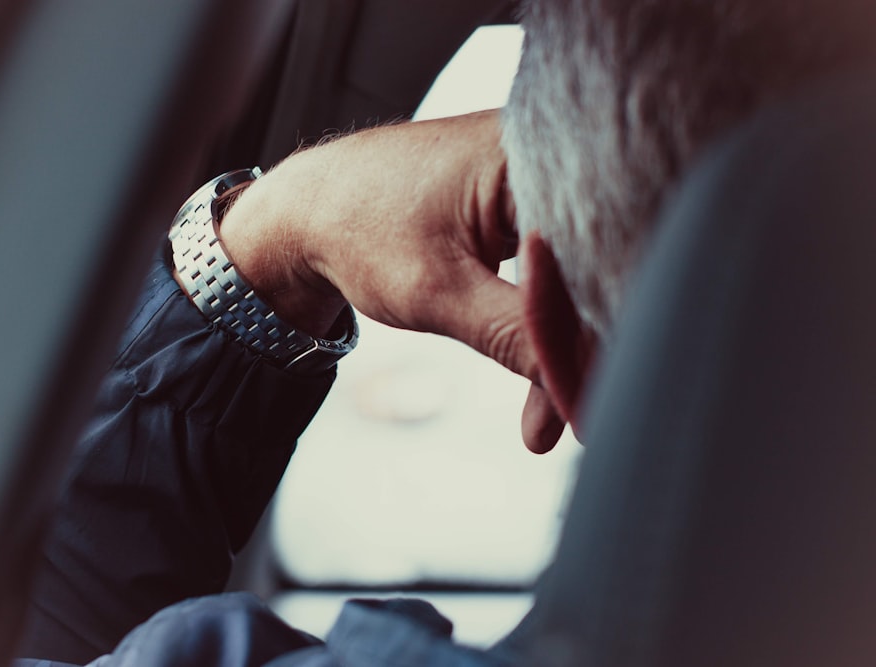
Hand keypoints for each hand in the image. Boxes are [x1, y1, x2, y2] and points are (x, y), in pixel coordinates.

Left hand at [216, 109, 565, 450]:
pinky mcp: (528, 197)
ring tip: (560, 411)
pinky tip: (549, 371)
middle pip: (597, 258)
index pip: (597, 247)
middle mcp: (547, 148)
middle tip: (580, 414)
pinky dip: (550, 316)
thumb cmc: (358, 230)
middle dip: (589, 341)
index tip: (596, 393)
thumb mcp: (435, 291)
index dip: (603, 325)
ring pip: (579, 268)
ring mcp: (539, 171)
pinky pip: (559, 263)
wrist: (311, 209)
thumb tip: (577, 393)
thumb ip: (513, 337)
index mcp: (531, 151)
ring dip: (569, 337)